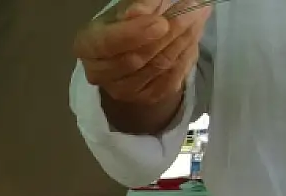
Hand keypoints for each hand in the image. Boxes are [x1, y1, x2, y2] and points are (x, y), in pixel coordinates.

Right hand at [76, 0, 210, 105]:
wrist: (133, 47)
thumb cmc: (126, 22)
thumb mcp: (128, 6)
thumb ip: (136, 5)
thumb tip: (141, 12)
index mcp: (87, 45)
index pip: (107, 44)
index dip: (134, 34)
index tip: (161, 22)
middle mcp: (99, 72)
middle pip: (136, 58)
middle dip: (169, 32)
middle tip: (194, 9)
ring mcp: (121, 89)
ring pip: (157, 66)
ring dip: (183, 40)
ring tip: (198, 17)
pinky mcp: (145, 97)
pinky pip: (170, 78)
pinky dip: (186, 56)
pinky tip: (192, 38)